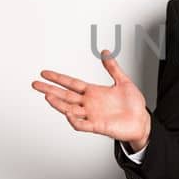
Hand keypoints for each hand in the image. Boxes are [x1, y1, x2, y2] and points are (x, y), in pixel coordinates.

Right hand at [32, 50, 151, 149]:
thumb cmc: (133, 105)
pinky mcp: (99, 126)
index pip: (71, 83)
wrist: (142, 122)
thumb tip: (106, 52)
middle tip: (36, 84)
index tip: (45, 73)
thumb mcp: (123, 81)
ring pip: (70, 109)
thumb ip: (112, 67)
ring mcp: (93, 115)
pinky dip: (75, 121)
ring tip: (47, 96)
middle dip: (50, 89)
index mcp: (93, 92)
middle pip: (65, 96)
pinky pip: (83, 125)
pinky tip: (68, 114)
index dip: (58, 78)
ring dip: (59, 104)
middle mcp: (90, 104)